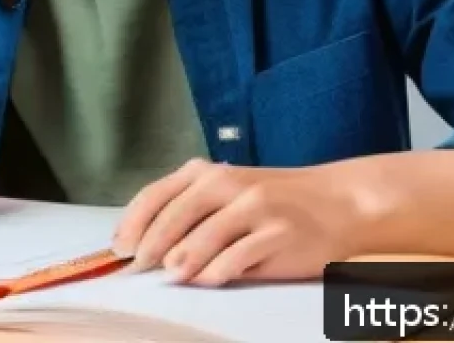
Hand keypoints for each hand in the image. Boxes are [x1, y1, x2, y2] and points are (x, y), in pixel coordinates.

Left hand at [112, 159, 365, 285]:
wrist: (335, 201)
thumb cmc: (272, 201)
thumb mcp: (226, 193)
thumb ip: (190, 211)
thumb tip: (145, 246)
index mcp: (207, 173)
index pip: (157, 194)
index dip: (134, 222)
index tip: (119, 248)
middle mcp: (228, 184)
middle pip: (175, 216)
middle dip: (151, 246)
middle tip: (137, 268)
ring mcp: (254, 208)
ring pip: (204, 237)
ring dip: (181, 260)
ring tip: (170, 275)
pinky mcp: (278, 234)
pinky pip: (238, 257)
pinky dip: (217, 271)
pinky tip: (206, 279)